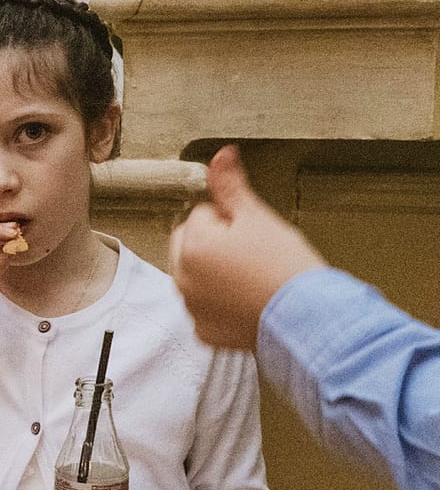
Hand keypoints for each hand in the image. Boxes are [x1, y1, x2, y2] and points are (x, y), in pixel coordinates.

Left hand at [168, 146, 327, 349]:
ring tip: (255, 278)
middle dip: (214, 244)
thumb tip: (220, 155)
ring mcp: (192, 309)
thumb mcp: (258, 217)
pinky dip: (223, 307)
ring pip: (197, 279)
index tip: (255, 235)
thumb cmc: (286, 265)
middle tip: (254, 254)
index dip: (232, 220)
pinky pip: (207, 311)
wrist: (308, 318)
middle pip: (191, 246)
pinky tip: (249, 303)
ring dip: (215, 275)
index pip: (202, 215)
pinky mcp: (205, 334)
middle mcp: (181, 280)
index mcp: (190, 246)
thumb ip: (231, 186)